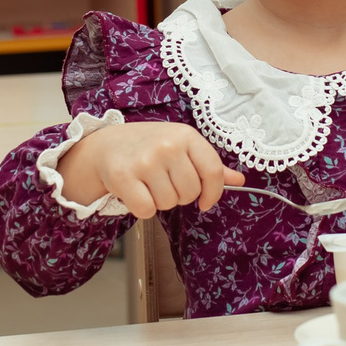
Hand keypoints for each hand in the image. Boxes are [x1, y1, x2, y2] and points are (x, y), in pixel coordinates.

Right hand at [58, 121, 242, 219]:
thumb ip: (208, 165)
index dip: (214, 193)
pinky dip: (142, 208)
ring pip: (168, 203)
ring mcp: (145, 160)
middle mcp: (168, 145)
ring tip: (147, 184)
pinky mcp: (123, 176)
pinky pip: (147, 210)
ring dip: (159, 201)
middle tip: (163, 183)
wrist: (105, 144)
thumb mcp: (181, 146)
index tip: (206, 202)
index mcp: (186, 135)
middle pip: (190, 193)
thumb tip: (240, 181)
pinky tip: (135, 192)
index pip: (213, 171)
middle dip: (179, 195)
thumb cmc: (148, 146)